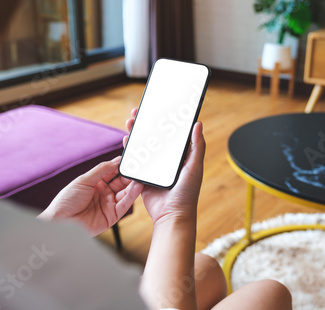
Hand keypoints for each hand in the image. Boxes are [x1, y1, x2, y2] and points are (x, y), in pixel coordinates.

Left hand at [38, 157, 142, 235]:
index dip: (121, 165)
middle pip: (121, 181)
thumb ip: (101, 170)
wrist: (60, 222)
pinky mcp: (112, 216)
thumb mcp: (83, 180)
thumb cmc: (66, 201)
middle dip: (130, 174)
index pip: (112, 171)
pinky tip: (137, 187)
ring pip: (126, 192)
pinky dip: (132, 196)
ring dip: (134, 184)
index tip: (131, 158)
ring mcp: (109, 204)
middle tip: (139, 166)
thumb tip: (116, 160)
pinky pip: (125, 204)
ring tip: (140, 176)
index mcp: (96, 183)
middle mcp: (104, 193)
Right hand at [124, 108, 205, 224]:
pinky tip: (126, 140)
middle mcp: (166, 160)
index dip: (164, 120)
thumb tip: (198, 124)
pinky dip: (130, 150)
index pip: (171, 134)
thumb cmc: (187, 194)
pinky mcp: (142, 176)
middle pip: (154, 137)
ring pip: (143, 146)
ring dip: (136, 134)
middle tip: (138, 112)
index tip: (158, 109)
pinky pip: (135, 161)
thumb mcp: (194, 167)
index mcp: (180, 156)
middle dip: (146, 124)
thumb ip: (197, 146)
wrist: (171, 215)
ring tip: (130, 122)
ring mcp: (153, 168)